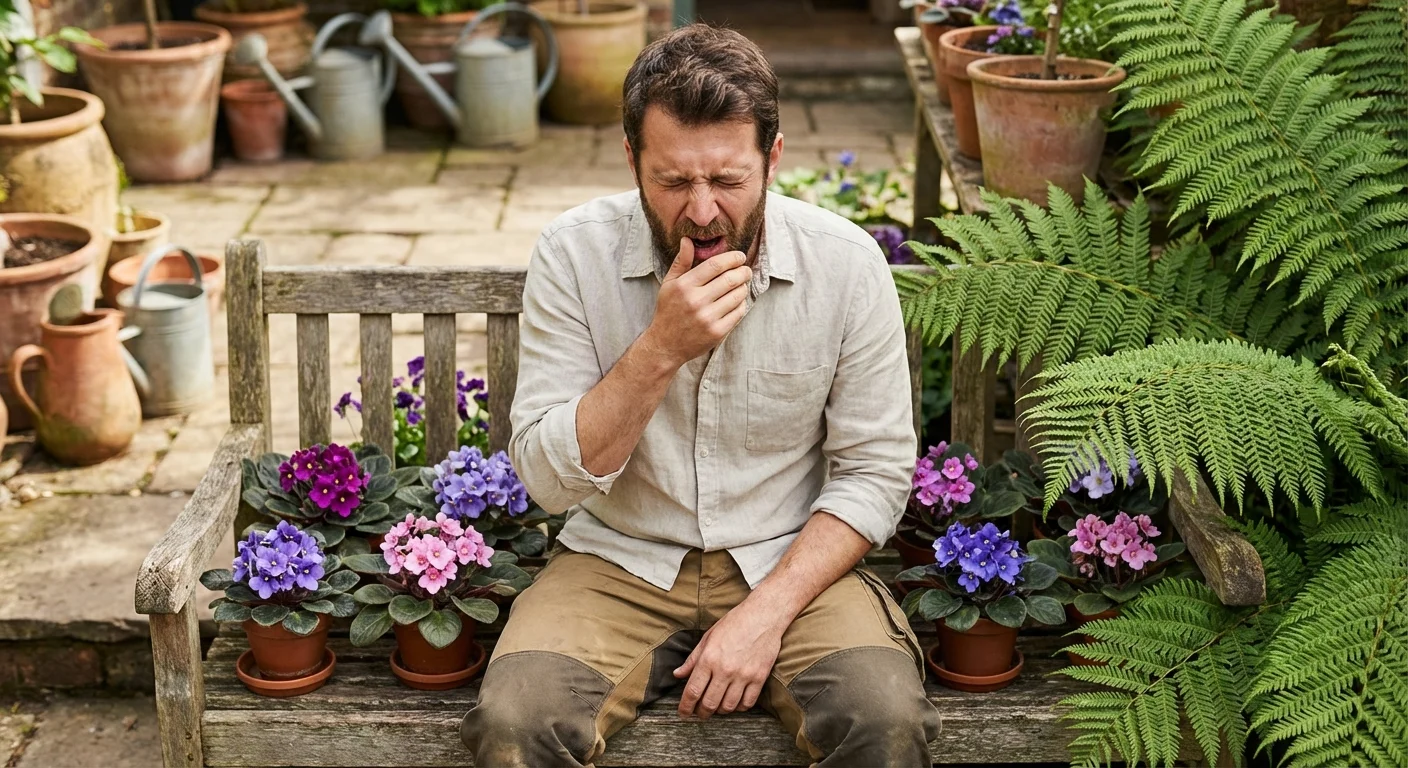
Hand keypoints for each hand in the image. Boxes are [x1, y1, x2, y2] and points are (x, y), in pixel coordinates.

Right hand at [643, 237, 751, 367]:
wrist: (666, 345)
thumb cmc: (668, 311)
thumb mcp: (669, 284)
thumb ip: (681, 262)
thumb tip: (687, 240)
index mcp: (684, 286)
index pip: (715, 265)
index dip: (732, 258)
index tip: (740, 256)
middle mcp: (696, 301)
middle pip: (730, 279)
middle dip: (743, 271)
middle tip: (745, 270)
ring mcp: (708, 318)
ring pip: (737, 295)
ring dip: (743, 287)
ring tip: (741, 285)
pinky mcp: (717, 332)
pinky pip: (738, 312)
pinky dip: (741, 304)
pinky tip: (737, 301)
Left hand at [674, 601, 783, 719]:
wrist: (764, 615)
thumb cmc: (735, 622)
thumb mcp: (709, 637)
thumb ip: (693, 659)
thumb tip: (678, 674)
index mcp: (709, 658)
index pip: (693, 691)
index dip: (685, 707)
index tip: (683, 713)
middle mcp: (725, 669)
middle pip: (709, 703)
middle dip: (701, 713)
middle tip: (699, 714)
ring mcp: (743, 675)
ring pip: (728, 706)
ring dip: (720, 711)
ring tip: (717, 707)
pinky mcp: (759, 678)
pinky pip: (747, 703)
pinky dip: (739, 707)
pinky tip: (735, 702)